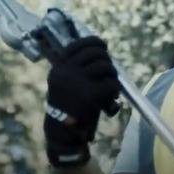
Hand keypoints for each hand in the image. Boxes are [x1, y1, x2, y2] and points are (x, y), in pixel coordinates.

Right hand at [44, 36, 120, 167]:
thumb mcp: (65, 81)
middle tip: (109, 71)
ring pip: (106, 66)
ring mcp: (77, 81)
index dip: (94, 42)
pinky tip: (112, 99)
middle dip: (106, 60)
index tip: (103, 45)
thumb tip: (101, 49)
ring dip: (112, 75)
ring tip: (111, 87)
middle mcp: (66, 71)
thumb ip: (77, 67)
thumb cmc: (67, 105)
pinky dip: (115, 90)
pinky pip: (111, 83)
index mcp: (59, 66)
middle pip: (95, 53)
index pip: (78, 44)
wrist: (62, 131)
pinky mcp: (90, 94)